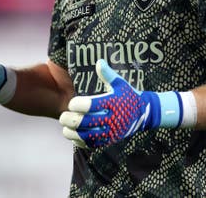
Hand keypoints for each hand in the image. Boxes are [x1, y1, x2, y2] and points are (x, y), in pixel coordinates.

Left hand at [59, 59, 184, 148]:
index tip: (71, 103)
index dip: (77, 105)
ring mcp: (112, 131)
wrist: (143, 113)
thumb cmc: (128, 95)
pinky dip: (81, 142)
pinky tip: (72, 136)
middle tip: (62, 116)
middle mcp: (112, 118)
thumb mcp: (120, 83)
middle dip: (71, 120)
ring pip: (88, 136)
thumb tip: (99, 61)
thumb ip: (107, 74)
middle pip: (87, 122)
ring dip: (73, 133)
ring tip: (64, 127)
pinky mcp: (111, 140)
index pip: (91, 105)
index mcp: (113, 102)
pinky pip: (93, 144)